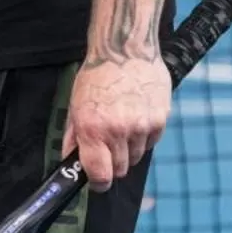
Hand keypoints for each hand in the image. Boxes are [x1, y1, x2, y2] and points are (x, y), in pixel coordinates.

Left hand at [63, 55, 170, 191]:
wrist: (124, 50)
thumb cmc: (95, 76)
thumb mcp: (75, 105)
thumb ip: (73, 136)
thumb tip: (71, 161)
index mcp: (93, 129)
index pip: (100, 175)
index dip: (98, 182)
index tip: (96, 180)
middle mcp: (118, 131)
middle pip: (119, 169)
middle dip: (111, 162)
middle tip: (107, 145)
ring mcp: (142, 126)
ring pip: (135, 157)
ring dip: (127, 149)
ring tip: (121, 124)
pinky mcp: (160, 120)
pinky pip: (151, 143)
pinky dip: (143, 137)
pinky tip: (136, 117)